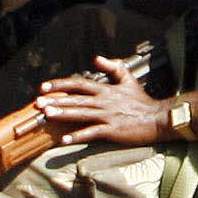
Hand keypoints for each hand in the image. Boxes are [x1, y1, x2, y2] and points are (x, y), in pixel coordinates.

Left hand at [35, 53, 170, 147]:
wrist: (159, 118)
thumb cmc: (143, 101)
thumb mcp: (128, 80)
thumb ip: (113, 67)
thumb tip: (97, 58)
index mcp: (106, 90)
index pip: (79, 83)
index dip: (60, 84)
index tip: (43, 87)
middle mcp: (104, 101)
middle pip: (76, 99)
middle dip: (56, 101)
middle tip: (38, 103)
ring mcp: (108, 116)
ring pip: (81, 114)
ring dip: (63, 115)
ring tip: (47, 116)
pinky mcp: (113, 130)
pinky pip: (92, 132)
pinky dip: (78, 136)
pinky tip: (64, 140)